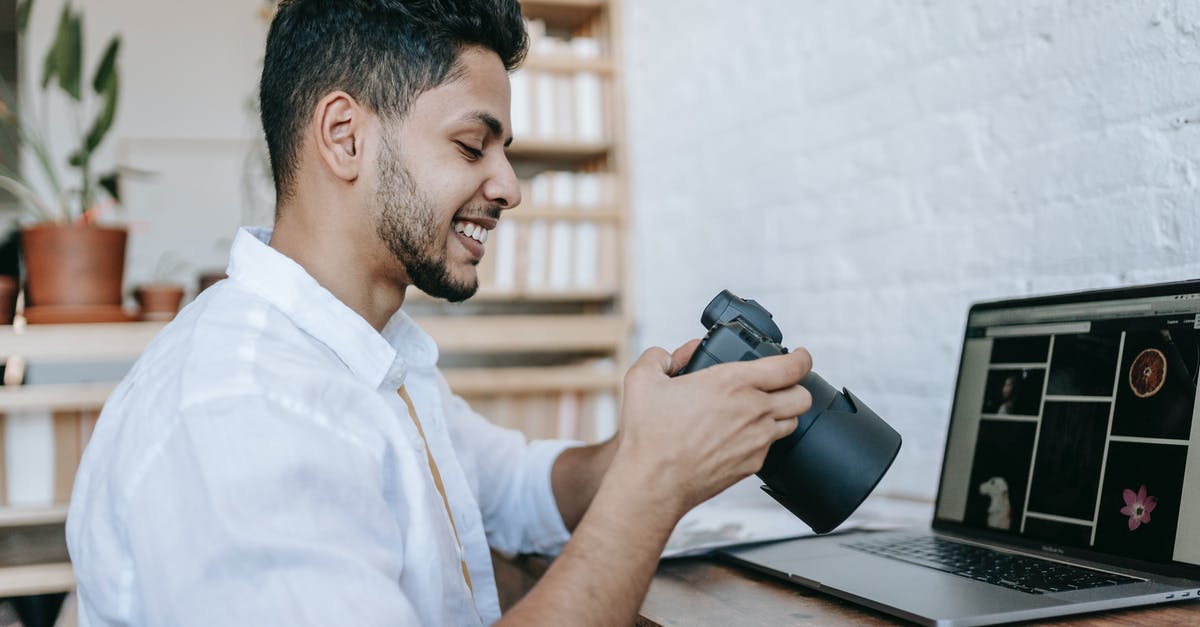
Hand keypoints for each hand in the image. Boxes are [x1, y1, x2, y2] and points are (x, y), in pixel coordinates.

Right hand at [614, 340, 812, 518]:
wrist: (653, 483)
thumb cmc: (649, 435)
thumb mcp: (642, 379)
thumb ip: (660, 357)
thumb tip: (673, 356)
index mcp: (732, 382)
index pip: (791, 366)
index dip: (801, 358)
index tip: (800, 356)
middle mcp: (752, 410)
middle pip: (802, 395)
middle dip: (796, 386)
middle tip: (781, 384)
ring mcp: (756, 440)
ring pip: (791, 422)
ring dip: (782, 413)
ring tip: (761, 410)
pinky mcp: (753, 464)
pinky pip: (771, 446)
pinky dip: (762, 438)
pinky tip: (741, 435)